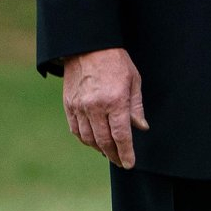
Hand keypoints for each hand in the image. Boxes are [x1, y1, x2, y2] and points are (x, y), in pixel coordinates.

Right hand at [62, 47, 148, 168]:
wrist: (87, 46)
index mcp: (115, 101)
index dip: (126, 153)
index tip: (129, 164)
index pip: (121, 136)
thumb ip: (136, 107)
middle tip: (120, 161)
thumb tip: (141, 128)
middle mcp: (95, 107)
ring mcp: (79, 107)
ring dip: (99, 149)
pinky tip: (93, 141)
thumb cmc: (116, 62)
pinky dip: (85, 139)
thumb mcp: (134, 80)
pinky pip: (76, 130)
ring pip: (88, 138)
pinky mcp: (69, 104)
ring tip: (108, 152)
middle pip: (104, 141)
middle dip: (113, 155)